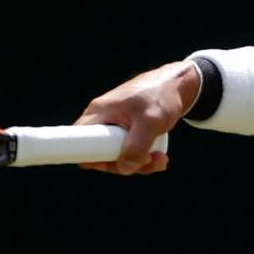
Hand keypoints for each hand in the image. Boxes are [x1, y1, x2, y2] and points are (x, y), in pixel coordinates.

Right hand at [75, 61, 200, 174]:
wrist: (176, 85)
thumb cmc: (160, 96)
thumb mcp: (150, 122)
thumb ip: (137, 147)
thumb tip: (124, 168)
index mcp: (99, 114)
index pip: (77, 142)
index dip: (90, 158)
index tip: (113, 163)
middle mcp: (103, 121)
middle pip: (100, 155)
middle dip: (125, 164)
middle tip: (148, 160)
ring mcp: (115, 127)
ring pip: (118, 157)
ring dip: (140, 164)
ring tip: (161, 158)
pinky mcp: (127, 132)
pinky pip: (129, 152)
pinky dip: (144, 159)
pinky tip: (161, 157)